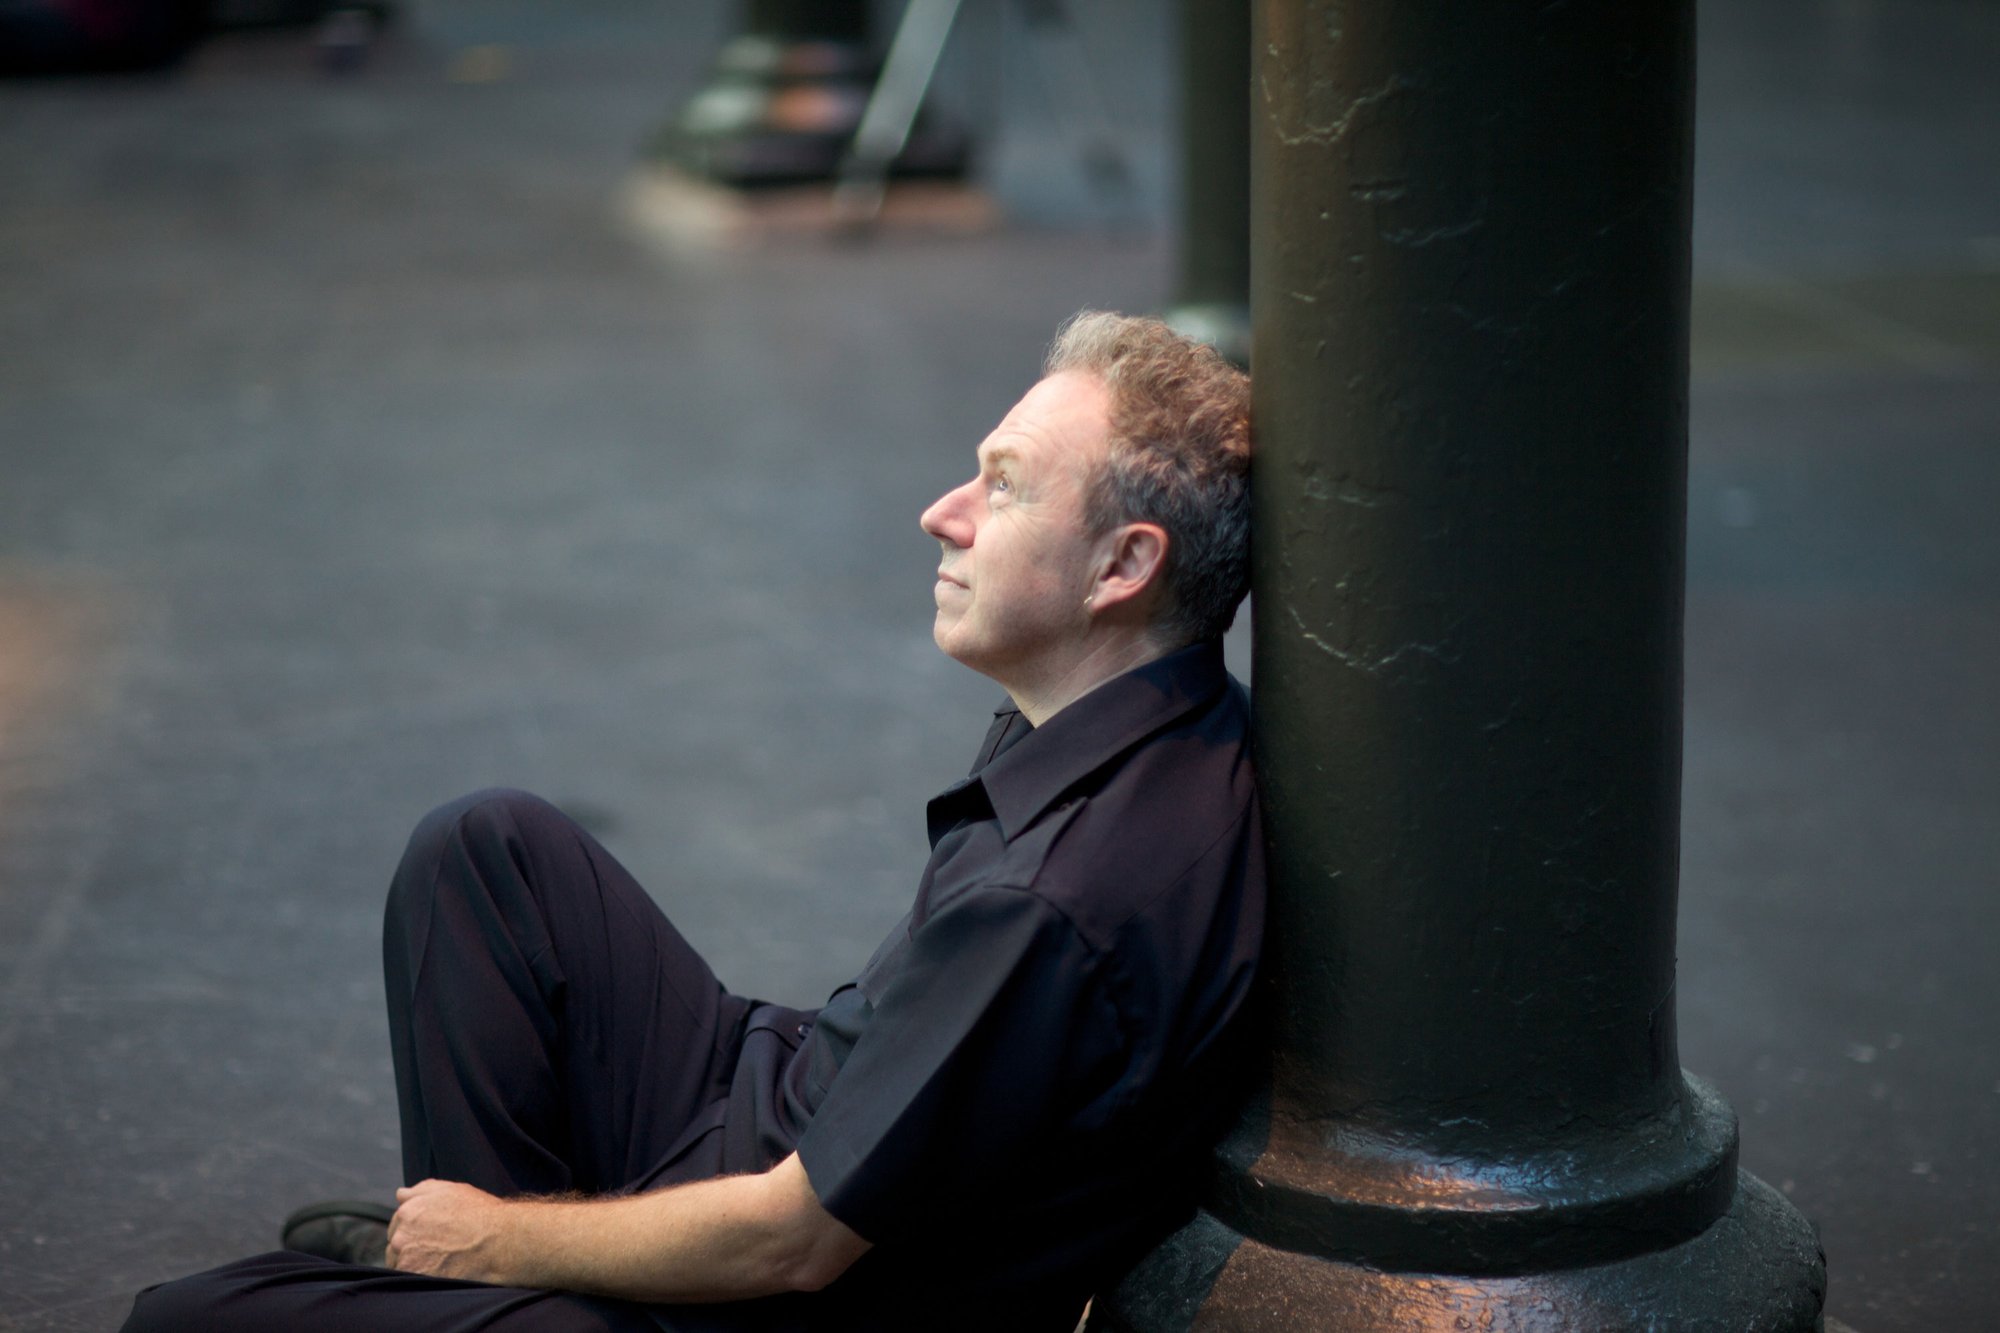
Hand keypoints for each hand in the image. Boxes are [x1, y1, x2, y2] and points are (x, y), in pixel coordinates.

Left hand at [386, 1179, 515, 1283]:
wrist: (498, 1241)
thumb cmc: (480, 1214)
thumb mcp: (451, 1190)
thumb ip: (421, 1190)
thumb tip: (401, 1195)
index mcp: (408, 1211)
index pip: (397, 1224)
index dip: (413, 1230)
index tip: (429, 1235)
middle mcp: (402, 1234)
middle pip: (396, 1246)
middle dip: (410, 1247)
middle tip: (436, 1250)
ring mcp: (406, 1257)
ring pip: (400, 1265)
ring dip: (413, 1265)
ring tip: (439, 1263)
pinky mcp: (415, 1277)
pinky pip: (408, 1280)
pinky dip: (420, 1279)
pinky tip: (439, 1273)